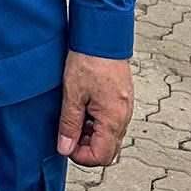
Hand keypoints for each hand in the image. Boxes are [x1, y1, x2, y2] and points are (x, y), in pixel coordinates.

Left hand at [56, 51, 133, 166]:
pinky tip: (84, 106)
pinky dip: (97, 121)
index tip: (66, 144)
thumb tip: (65, 148)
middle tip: (69, 132)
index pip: (102, 157)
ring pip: (110, 135)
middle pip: (108, 149)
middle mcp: (124, 116)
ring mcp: (125, 107)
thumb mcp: (72, 94)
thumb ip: (69, 124)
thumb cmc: (88, 60)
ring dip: (91, 133)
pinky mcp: (122, 98)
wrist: (102, 34)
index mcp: (113, 119)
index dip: (81, 156)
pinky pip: (112, 121)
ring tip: (75, 115)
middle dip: (87, 147)